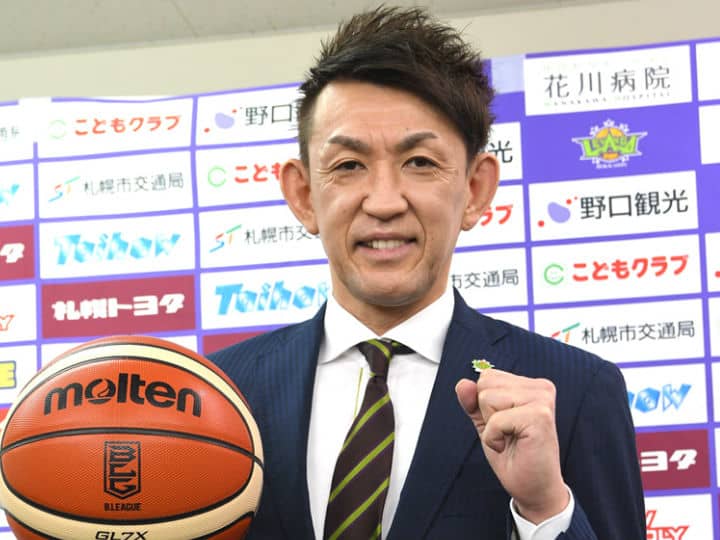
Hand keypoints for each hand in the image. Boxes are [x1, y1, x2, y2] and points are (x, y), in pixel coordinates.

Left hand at [455, 369, 568, 523]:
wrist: (534, 488)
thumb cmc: (514, 456)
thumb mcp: (486, 423)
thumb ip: (473, 401)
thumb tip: (463, 384)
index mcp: (531, 386)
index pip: (487, 377)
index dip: (484, 405)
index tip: (504, 425)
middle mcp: (540, 388)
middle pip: (486, 383)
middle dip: (487, 413)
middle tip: (507, 434)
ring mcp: (542, 400)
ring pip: (488, 398)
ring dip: (491, 426)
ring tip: (509, 439)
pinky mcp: (540, 416)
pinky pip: (495, 420)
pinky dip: (493, 438)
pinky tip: (509, 446)